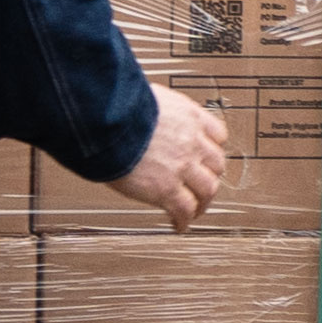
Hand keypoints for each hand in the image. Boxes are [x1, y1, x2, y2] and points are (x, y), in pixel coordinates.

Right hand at [105, 92, 233, 224]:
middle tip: (201, 185)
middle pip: (216, 165)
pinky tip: (178, 224)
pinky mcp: (167, 189)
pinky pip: (184, 209)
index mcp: (188, 116)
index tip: (207, 157)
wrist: (105, 121)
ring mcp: (182, 167)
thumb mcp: (144, 97)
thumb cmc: (115, 107)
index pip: (217, 135)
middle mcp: (191, 141)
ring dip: (203, 202)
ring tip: (194, 210)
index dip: (212, 149)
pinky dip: (183, 220)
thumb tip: (142, 110)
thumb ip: (154, 110)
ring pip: (207, 190)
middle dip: (210, 176)